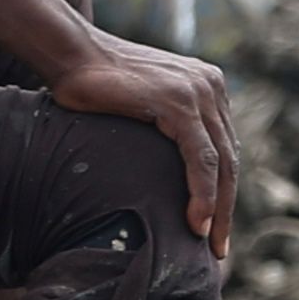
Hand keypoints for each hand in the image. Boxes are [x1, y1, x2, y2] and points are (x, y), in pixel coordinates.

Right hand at [46, 33, 237, 248]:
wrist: (69, 52)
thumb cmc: (91, 82)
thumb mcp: (142, 103)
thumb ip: (163, 123)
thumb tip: (164, 165)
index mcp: (206, 85)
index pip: (224, 147)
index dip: (223, 190)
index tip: (215, 225)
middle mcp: (210, 85)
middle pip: (229, 158)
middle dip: (227, 207)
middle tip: (219, 246)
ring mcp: (198, 92)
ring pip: (222, 163)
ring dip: (219, 209)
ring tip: (210, 242)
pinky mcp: (180, 104)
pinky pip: (202, 159)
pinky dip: (203, 194)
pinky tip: (197, 222)